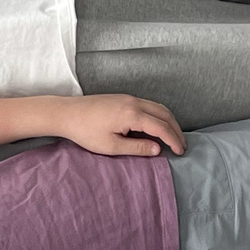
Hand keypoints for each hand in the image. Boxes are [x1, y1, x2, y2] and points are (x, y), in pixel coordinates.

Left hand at [58, 94, 184, 157]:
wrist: (67, 113)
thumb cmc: (85, 131)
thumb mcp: (111, 146)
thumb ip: (136, 147)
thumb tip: (157, 150)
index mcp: (132, 114)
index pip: (162, 127)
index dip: (174, 140)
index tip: (181, 152)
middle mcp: (134, 102)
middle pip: (165, 114)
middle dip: (176, 130)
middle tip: (182, 146)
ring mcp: (129, 98)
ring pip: (159, 107)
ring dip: (169, 121)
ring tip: (174, 137)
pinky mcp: (124, 98)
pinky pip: (149, 104)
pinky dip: (160, 115)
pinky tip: (159, 126)